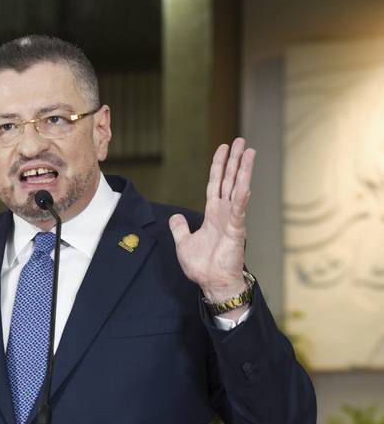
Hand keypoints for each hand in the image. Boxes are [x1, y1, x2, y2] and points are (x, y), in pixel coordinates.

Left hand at [168, 138, 253, 305]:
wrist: (212, 282)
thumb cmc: (202, 265)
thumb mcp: (184, 242)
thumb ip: (180, 228)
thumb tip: (175, 216)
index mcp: (213, 213)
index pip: (216, 183)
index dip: (219, 166)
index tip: (223, 148)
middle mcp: (225, 212)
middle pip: (230, 180)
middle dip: (235, 160)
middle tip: (241, 141)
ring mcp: (232, 220)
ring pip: (239, 189)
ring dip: (243, 171)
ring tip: (250, 152)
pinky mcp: (237, 230)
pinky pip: (239, 211)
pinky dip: (242, 197)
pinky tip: (246, 183)